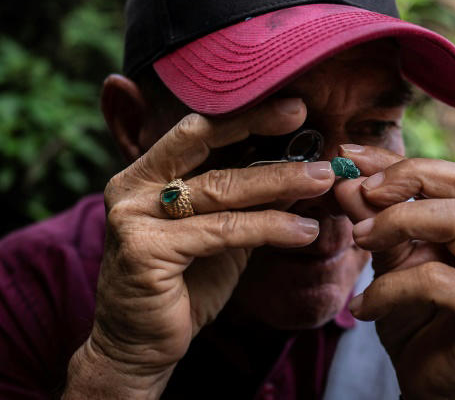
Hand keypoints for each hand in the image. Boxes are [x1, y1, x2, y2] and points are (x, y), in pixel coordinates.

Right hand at [64, 99, 335, 398]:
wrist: (143, 346)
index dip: (245, 115)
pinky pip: (221, 231)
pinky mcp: (144, 250)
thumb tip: (301, 167)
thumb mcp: (221, 233)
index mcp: (145, 173)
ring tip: (322, 179)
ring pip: (221, 188)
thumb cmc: (185, 283)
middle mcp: (131, 186)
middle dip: (260, 129)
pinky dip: (269, 228)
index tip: (293, 107)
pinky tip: (304, 230)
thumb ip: (246, 201)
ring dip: (279, 182)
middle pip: (205, 144)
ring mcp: (132, 216)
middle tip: (307, 121)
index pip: (199, 131)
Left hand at [334, 146, 454, 399]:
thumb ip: (375, 221)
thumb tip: (347, 181)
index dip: (402, 161)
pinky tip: (362, 307)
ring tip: (359, 240)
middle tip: (358, 193)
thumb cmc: (414, 320)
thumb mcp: (388, 261)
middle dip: (406, 180)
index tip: (351, 156)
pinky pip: (438, 281)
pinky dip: (390, 287)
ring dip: (398, 223)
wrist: (430, 386)